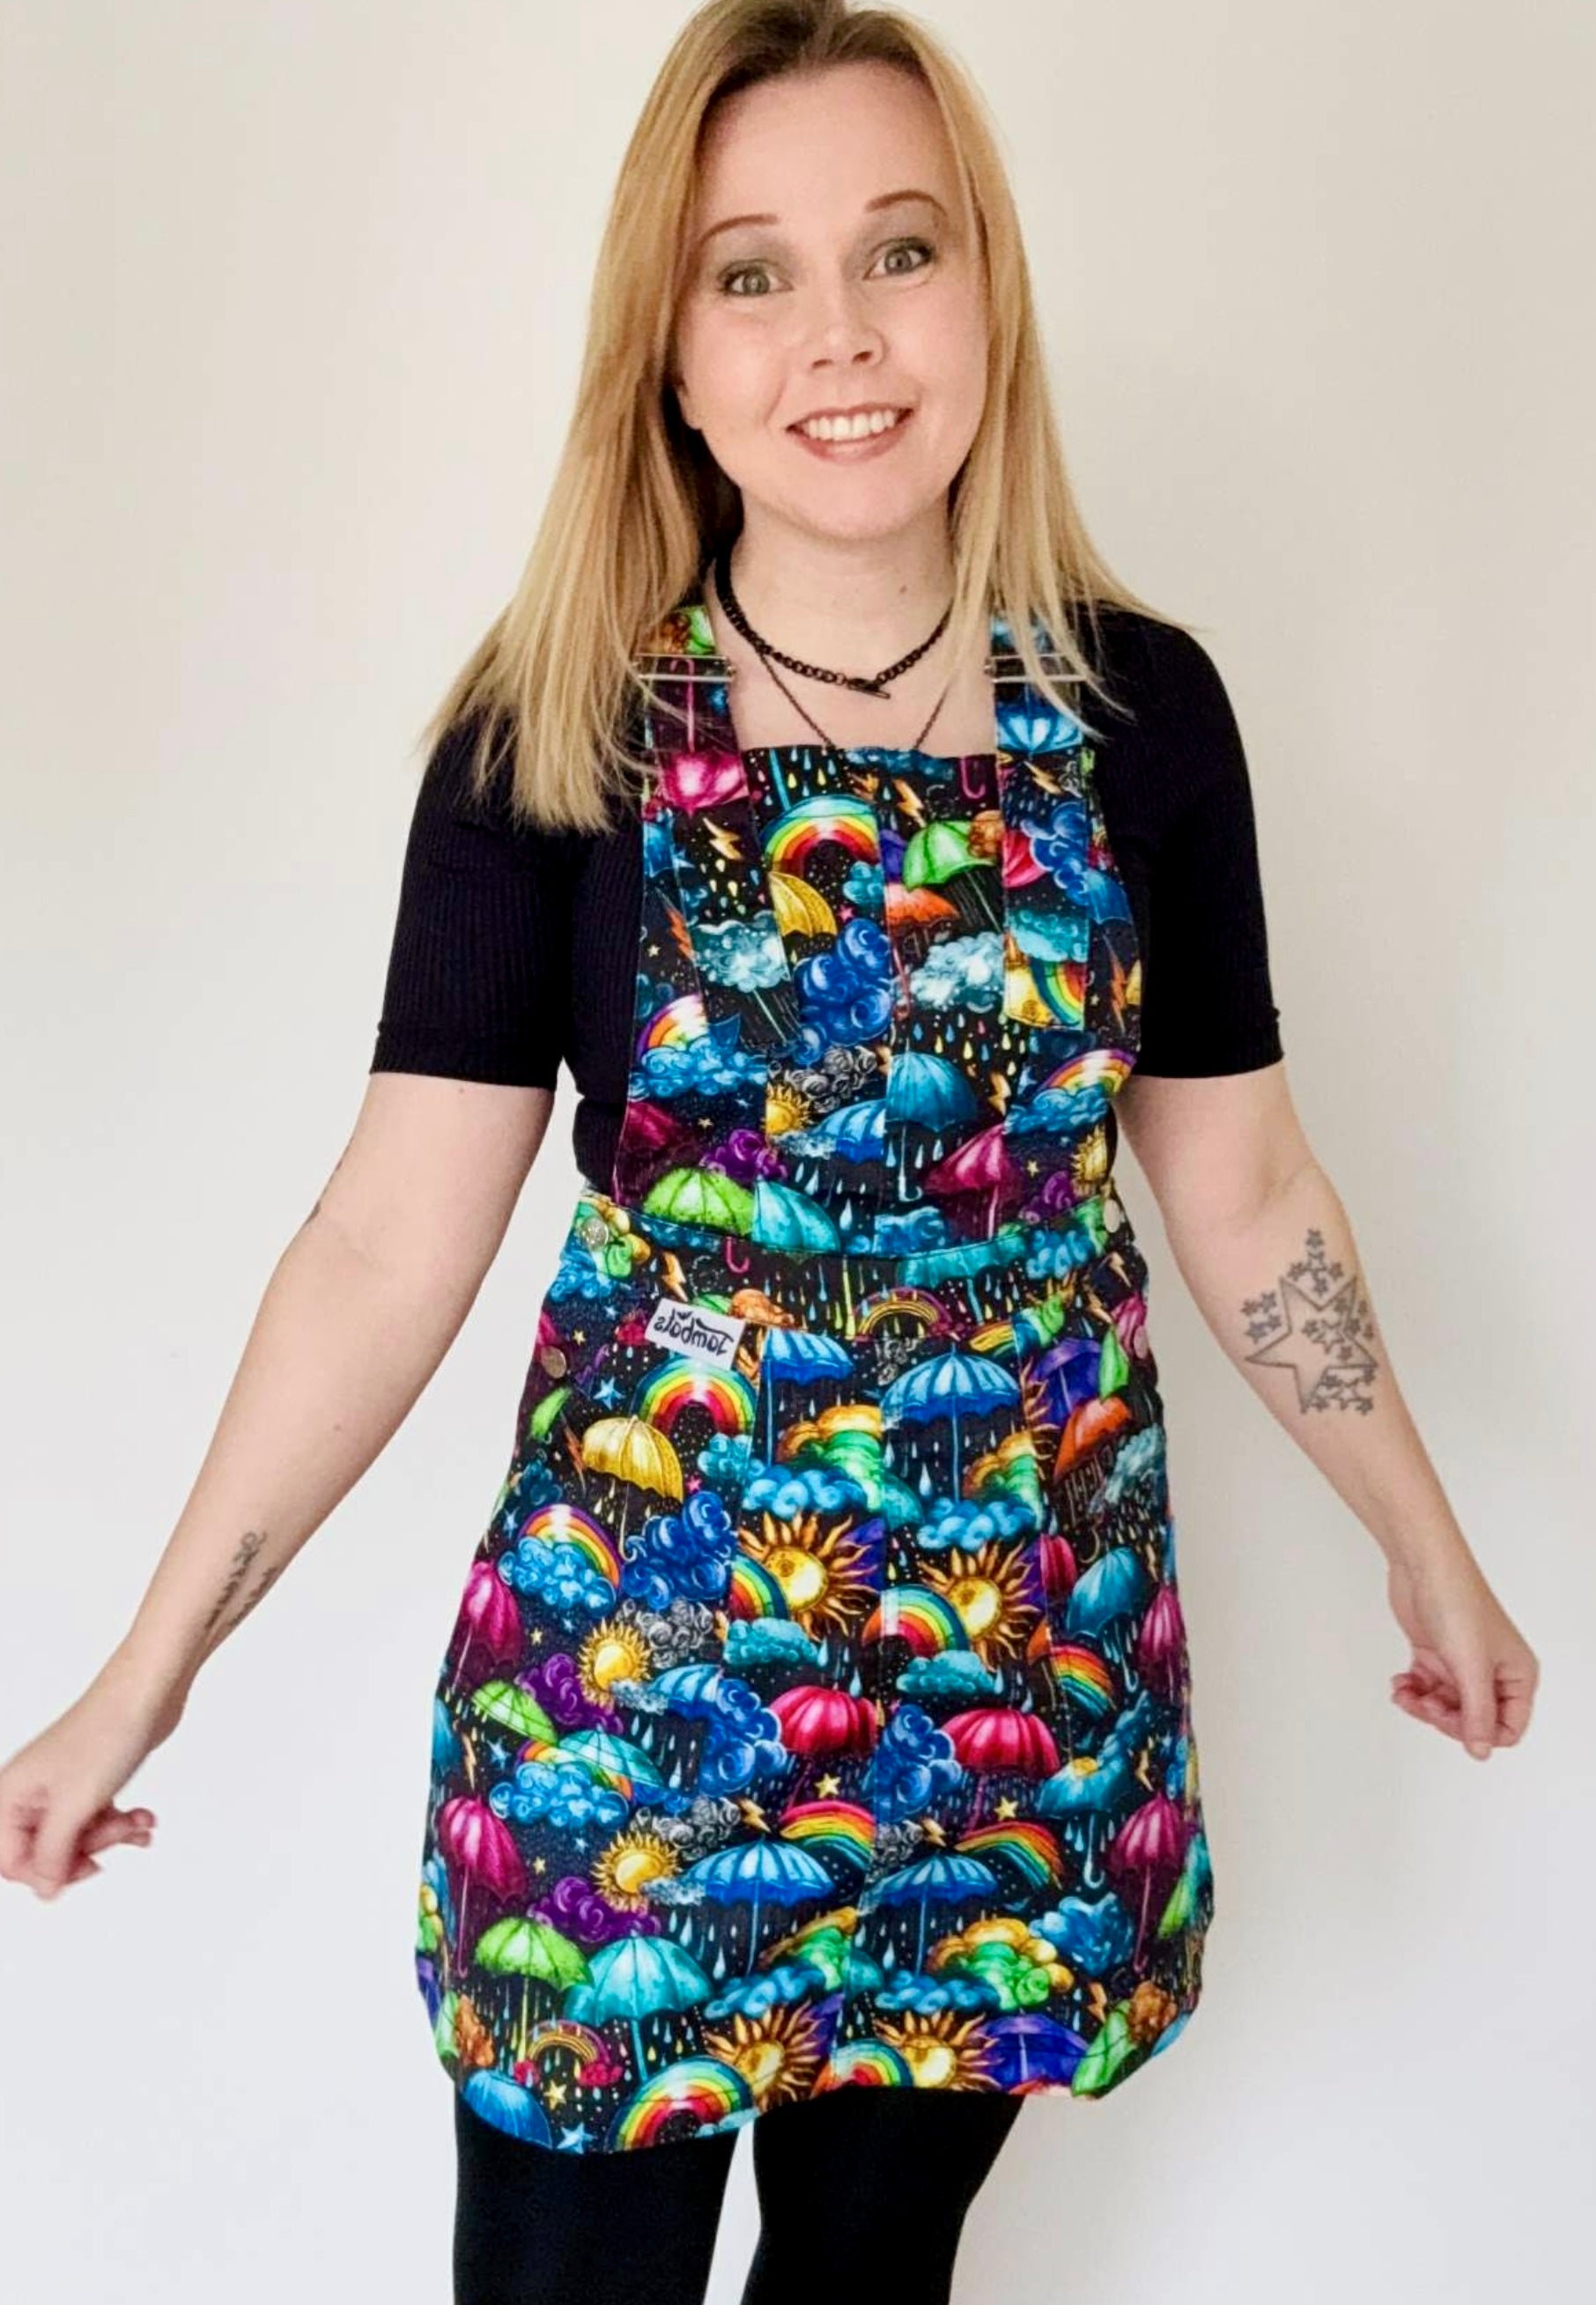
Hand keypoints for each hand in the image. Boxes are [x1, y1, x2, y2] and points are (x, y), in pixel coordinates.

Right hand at [0, 1652, 186, 1899]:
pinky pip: (98, 1820)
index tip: (85, 1865)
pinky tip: (143, 1818)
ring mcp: (61, 1788)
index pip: (13, 1862)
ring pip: (79, 1838)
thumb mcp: (74, 1807)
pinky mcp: (90, 1783)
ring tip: (137, 1822)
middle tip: (116, 1833)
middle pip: (49, 1852)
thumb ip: (53, 1855)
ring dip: (112, 1835)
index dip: (49, 1871)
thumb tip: (44, 1891)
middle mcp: (31, 1792)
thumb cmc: (106, 1733)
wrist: (147, 1693)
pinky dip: (122, 1823)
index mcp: (10, 1795)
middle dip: (89, 1848)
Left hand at [1386, 1548, 1537, 1758]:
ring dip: (1421, 1706)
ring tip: (1405, 1693)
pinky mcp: (1436, 1654)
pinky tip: (1400, 1682)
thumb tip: (1481, 1751)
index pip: (1507, 1729)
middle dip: (1443, 1718)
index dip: (1477, 1733)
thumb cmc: (1457, 1604)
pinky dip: (1412, 1690)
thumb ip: (1477, 1714)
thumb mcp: (1471, 1667)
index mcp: (1517, 1676)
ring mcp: (1463, 1664)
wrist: (1424, 1566)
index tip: (1451, 1720)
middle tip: (1424, 1703)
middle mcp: (1493, 1672)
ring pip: (1445, 1707)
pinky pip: (1426, 1688)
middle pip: (1471, 1721)